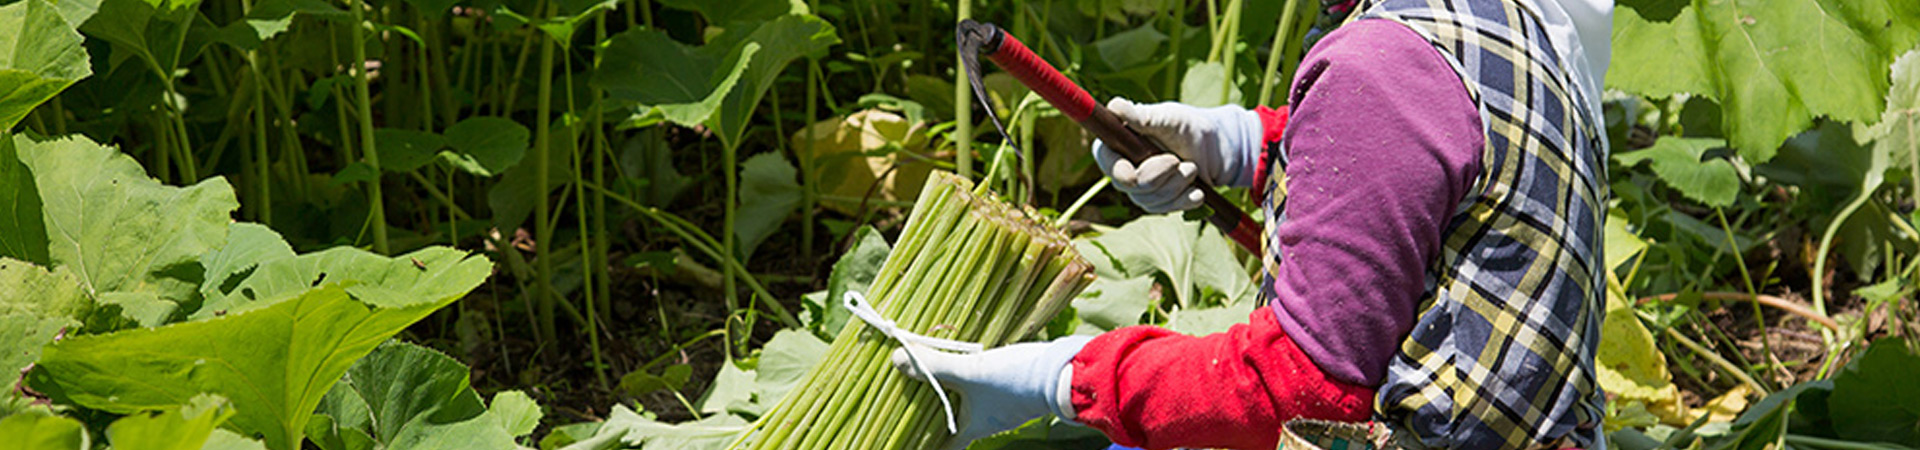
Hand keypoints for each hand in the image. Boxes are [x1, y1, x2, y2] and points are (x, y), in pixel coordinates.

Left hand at [890, 336, 1091, 449]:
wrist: (1063, 373)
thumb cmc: (1014, 380)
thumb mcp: (969, 370)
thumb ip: (934, 365)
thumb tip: (896, 359)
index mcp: (973, 427)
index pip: (947, 448)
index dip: (928, 448)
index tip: (911, 444)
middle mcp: (988, 422)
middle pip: (956, 425)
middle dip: (936, 416)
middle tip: (913, 403)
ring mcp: (1003, 407)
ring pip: (972, 406)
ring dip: (954, 396)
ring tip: (934, 379)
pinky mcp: (1015, 390)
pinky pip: (986, 391)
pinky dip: (973, 383)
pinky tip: (968, 364)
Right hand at [1092, 98, 1263, 212]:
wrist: (1215, 148)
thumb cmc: (1188, 126)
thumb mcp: (1168, 118)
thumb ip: (1142, 117)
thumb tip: (1115, 107)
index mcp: (1118, 144)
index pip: (1107, 163)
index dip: (1119, 171)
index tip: (1134, 173)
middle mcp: (1123, 169)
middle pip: (1131, 186)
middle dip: (1159, 175)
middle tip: (1178, 160)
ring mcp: (1139, 189)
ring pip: (1151, 200)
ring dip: (1177, 184)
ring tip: (1192, 167)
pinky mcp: (1158, 203)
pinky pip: (1167, 209)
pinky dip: (1185, 199)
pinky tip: (1198, 190)